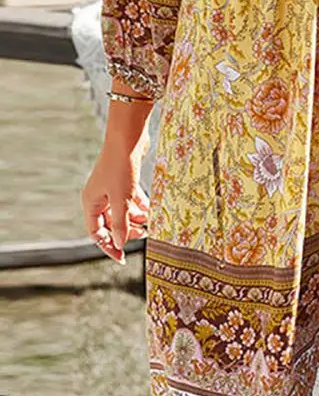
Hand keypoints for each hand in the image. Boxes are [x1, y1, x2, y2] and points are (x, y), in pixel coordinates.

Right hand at [81, 146, 148, 263]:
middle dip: (126, 231)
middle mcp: (98, 196)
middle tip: (144, 234)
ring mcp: (111, 187)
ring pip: (122, 211)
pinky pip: (130, 199)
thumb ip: (121, 224)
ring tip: (150, 222)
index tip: (122, 258)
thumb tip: (119, 243)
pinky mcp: (124, 179)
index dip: (109, 246)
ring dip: (135, 218)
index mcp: (91, 202)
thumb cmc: (121, 168)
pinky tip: (151, 209)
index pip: (97, 233)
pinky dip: (139, 205)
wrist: (129, 137)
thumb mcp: (122, 199)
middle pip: (110, 223)